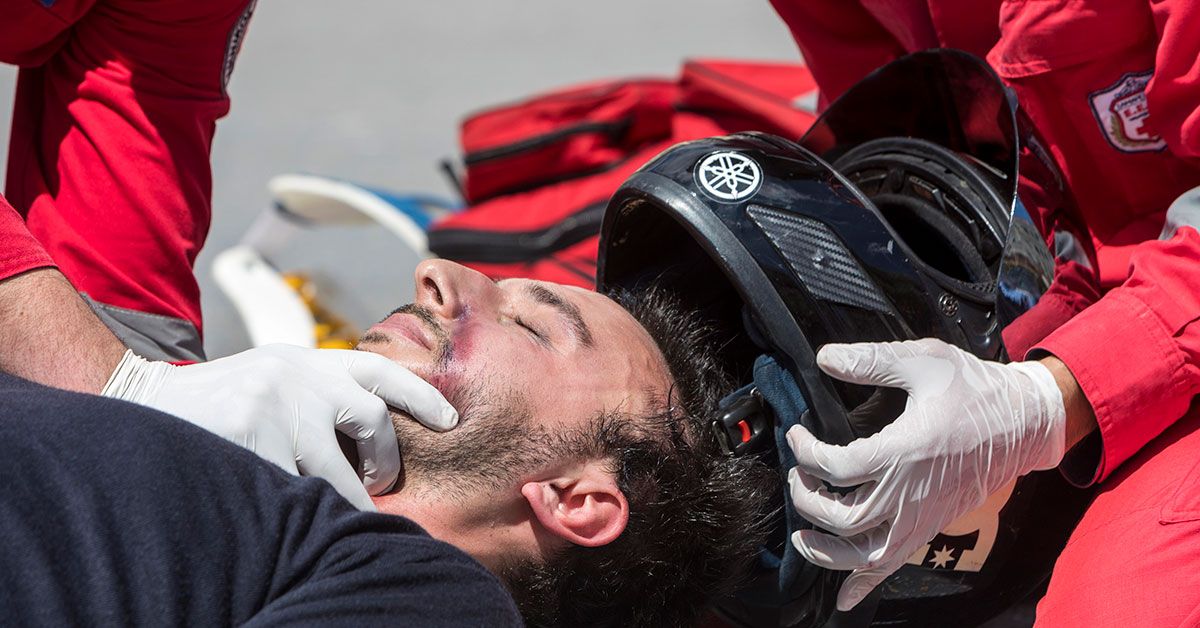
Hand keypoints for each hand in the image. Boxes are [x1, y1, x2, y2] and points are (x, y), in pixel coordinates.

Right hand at [101, 344, 457, 509]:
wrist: (140, 400)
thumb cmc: (220, 401)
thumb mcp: (275, 379)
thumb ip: (319, 392)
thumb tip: (378, 430)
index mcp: (308, 361)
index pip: (380, 370)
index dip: (421, 394)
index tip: (451, 419)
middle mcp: (298, 375)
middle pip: (373, 420)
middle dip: (383, 461)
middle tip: (378, 484)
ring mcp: (274, 405)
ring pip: (336, 470)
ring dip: (343, 499)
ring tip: (337, 511)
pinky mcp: (247, 437)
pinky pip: (295, 489)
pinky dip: (302, 508)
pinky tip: (294, 513)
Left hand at [785, 338, 1065, 610]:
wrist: (1026, 421)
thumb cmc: (976, 390)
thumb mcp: (924, 361)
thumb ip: (871, 361)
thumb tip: (826, 358)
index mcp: (905, 451)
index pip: (837, 467)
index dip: (806, 453)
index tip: (797, 436)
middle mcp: (911, 493)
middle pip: (843, 517)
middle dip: (807, 501)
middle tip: (796, 479)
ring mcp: (922, 516)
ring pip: (865, 555)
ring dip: (826, 552)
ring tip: (802, 537)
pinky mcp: (930, 526)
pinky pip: (894, 565)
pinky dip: (865, 583)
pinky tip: (845, 598)